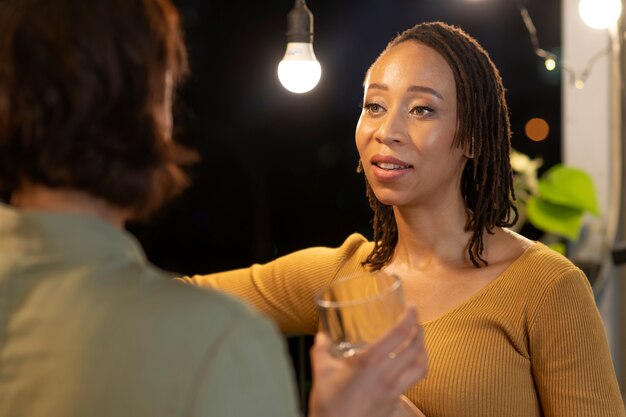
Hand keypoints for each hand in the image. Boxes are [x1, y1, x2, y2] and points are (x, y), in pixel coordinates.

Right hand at [307, 306, 427, 416]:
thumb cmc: (328, 405)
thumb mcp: (321, 370)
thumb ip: (321, 349)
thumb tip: (321, 336)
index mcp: (370, 363)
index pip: (399, 334)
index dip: (409, 317)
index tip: (412, 307)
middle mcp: (386, 376)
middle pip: (415, 349)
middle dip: (420, 331)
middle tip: (417, 321)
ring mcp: (393, 392)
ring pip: (421, 367)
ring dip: (423, 351)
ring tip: (419, 341)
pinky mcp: (394, 404)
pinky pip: (413, 383)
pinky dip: (417, 370)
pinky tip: (410, 366)